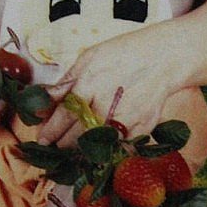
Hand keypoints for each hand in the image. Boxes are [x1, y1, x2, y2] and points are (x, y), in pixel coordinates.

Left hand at [38, 31, 175, 145]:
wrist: (164, 58)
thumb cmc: (124, 54)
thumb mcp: (89, 58)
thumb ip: (66, 81)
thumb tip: (44, 100)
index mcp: (88, 85)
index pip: (62, 116)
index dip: (50, 131)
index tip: (43, 139)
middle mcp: (105, 106)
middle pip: (76, 135)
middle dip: (63, 142)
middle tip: (55, 145)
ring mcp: (124, 120)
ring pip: (95, 145)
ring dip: (81, 150)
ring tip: (73, 148)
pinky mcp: (141, 129)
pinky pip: (119, 149)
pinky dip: (108, 152)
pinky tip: (100, 150)